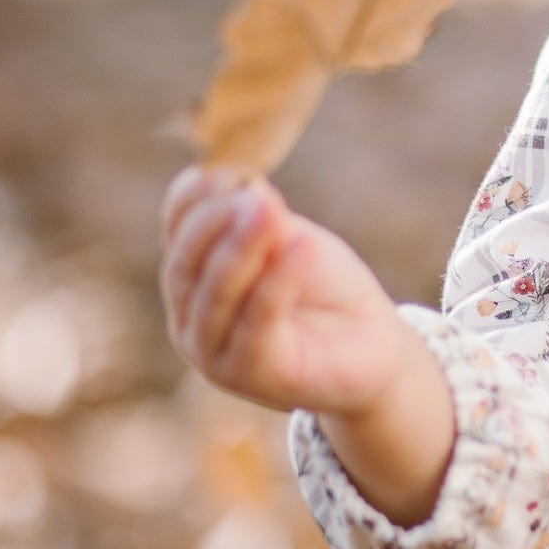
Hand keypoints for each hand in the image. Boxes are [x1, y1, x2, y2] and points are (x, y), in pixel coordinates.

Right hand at [158, 163, 411, 416]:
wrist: (372, 346)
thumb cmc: (326, 289)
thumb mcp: (292, 242)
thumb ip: (264, 224)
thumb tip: (246, 189)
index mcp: (191, 280)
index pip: (176, 233)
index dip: (194, 200)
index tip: (230, 173)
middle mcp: (190, 321)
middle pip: (185, 266)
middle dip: (216, 224)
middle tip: (258, 195)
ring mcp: (214, 354)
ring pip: (216, 296)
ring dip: (242, 249)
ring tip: (270, 211)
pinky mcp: (252, 376)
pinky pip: (258, 323)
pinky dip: (278, 282)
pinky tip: (303, 248)